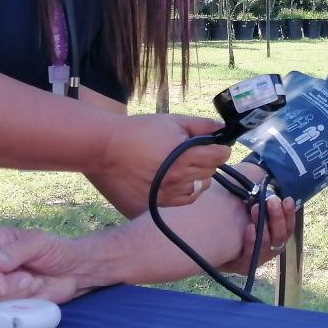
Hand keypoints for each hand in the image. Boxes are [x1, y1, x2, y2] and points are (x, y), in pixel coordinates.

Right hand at [0, 226, 85, 305]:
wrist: (74, 272)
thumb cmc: (57, 251)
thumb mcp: (40, 243)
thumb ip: (16, 251)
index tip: (3, 285)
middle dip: (4, 287)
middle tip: (30, 280)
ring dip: (15, 297)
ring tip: (36, 284)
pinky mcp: (5, 303)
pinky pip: (0, 312)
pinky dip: (19, 307)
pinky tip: (35, 297)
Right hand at [96, 114, 230, 214]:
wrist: (105, 149)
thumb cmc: (138, 131)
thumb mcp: (172, 121)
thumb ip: (201, 125)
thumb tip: (223, 129)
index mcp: (185, 157)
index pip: (220, 157)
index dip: (220, 149)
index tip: (215, 146)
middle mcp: (179, 179)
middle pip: (211, 172)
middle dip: (207, 161)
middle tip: (193, 153)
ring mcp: (167, 195)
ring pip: (199, 189)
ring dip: (197, 177)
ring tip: (181, 166)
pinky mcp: (156, 205)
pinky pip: (183, 201)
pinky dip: (184, 191)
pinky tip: (173, 180)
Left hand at [219, 193, 296, 273]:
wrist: (214, 249)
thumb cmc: (235, 226)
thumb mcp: (249, 212)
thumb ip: (260, 202)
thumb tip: (267, 183)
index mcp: (276, 236)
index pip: (288, 226)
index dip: (289, 214)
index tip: (286, 199)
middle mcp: (270, 249)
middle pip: (280, 235)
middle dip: (277, 217)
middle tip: (272, 201)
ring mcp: (258, 259)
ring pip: (267, 244)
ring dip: (263, 226)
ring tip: (255, 208)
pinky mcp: (244, 266)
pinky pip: (250, 255)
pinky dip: (252, 241)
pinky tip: (249, 227)